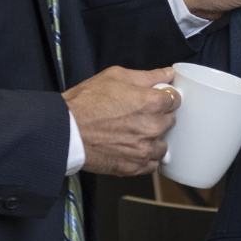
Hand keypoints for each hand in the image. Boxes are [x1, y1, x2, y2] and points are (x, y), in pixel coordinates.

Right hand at [64, 66, 178, 175]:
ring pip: (162, 144)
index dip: (163, 97)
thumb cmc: (85, 102)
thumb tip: (168, 72)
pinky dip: (144, 158)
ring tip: (132, 134)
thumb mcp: (115, 77)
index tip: (153, 99)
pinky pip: (151, 164)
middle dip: (158, 117)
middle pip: (170, 121)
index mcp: (151, 102)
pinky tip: (130, 149)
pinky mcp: (134, 167)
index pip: (175, 99)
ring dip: (153, 139)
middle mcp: (152, 127)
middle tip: (137, 115)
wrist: (65, 131)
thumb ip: (147, 76)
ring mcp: (144, 149)